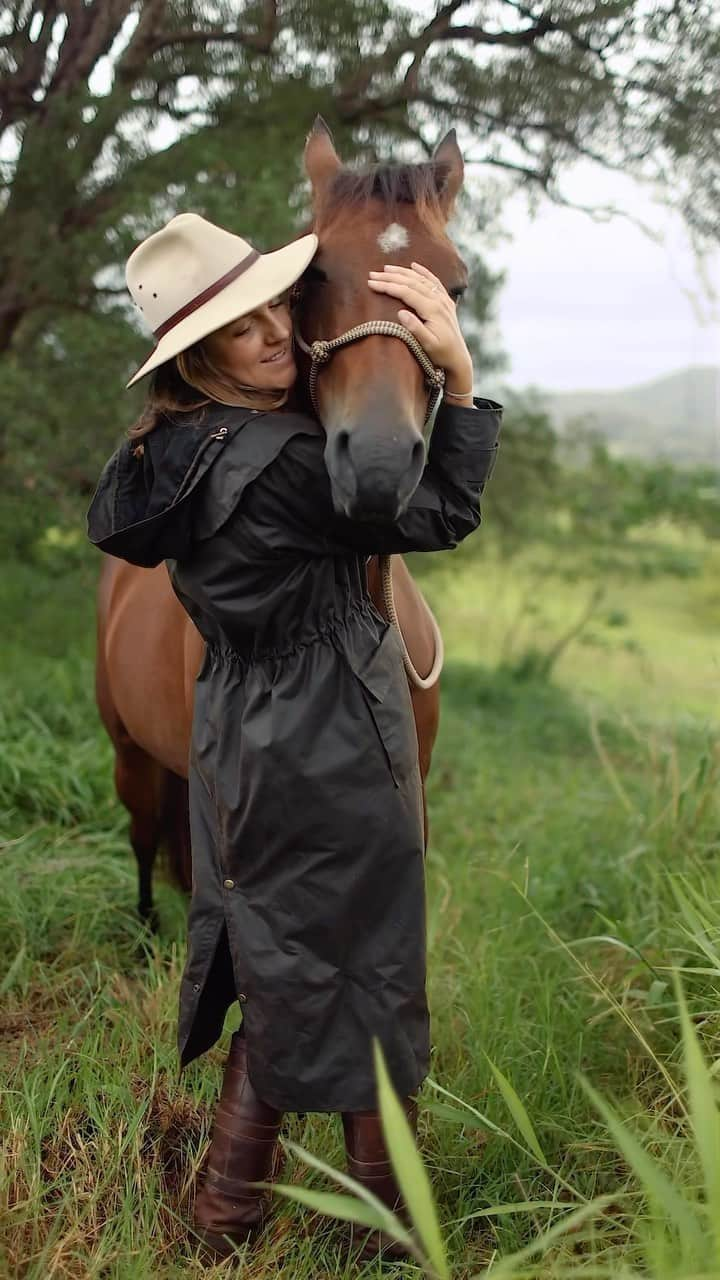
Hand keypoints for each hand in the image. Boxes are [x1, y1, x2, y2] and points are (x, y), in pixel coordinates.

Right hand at [368, 262, 472, 390]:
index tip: (371, 283)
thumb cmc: (441, 354)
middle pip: (411, 282)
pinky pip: (433, 281)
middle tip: (372, 274)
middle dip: (390, 277)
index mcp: (433, 309)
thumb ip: (415, 329)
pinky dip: (423, 272)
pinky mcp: (446, 302)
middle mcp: (439, 300)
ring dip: (402, 272)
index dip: (387, 286)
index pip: (406, 292)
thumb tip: (401, 312)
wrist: (459, 359)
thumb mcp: (427, 345)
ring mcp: (444, 299)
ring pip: (421, 279)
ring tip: (386, 268)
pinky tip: (414, 265)